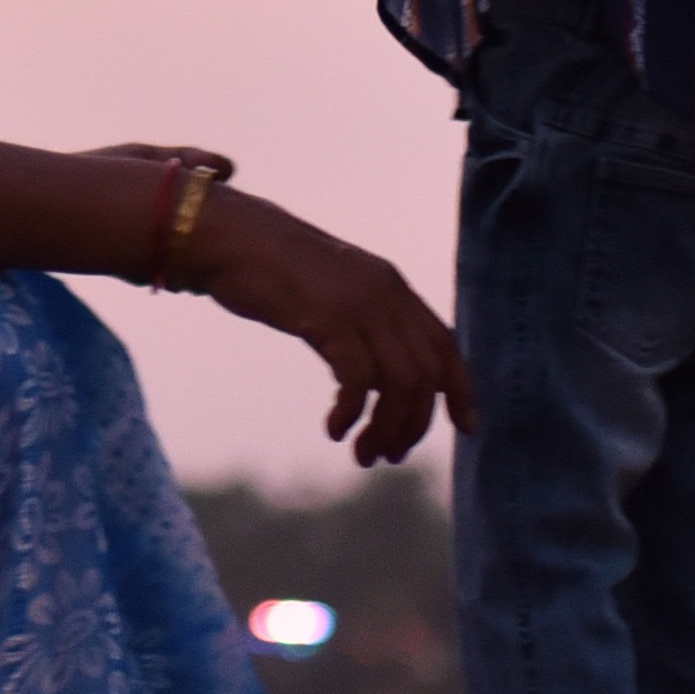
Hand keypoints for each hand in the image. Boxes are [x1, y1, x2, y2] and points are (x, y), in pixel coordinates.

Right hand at [178, 191, 467, 467]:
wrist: (227, 237)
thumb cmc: (270, 270)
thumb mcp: (331, 296)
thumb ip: (359, 327)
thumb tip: (377, 380)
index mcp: (391, 286)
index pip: (445, 344)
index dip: (461, 388)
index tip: (468, 427)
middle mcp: (386, 292)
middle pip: (428, 373)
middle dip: (414, 424)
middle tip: (387, 456)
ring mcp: (360, 303)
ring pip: (401, 382)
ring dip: (387, 429)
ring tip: (363, 453)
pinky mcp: (328, 318)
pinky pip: (359, 380)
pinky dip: (352, 413)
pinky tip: (334, 428)